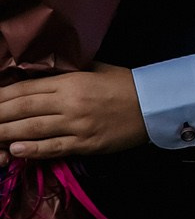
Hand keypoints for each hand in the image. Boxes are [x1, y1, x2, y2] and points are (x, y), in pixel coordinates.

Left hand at [0, 66, 147, 158]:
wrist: (155, 104)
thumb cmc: (125, 83)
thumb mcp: (96, 68)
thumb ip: (69, 71)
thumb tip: (41, 74)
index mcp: (72, 81)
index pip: (28, 88)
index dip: (3, 95)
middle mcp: (70, 102)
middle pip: (24, 108)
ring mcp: (77, 125)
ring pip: (32, 129)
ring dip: (6, 133)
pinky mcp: (85, 143)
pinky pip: (52, 148)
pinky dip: (32, 150)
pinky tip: (15, 150)